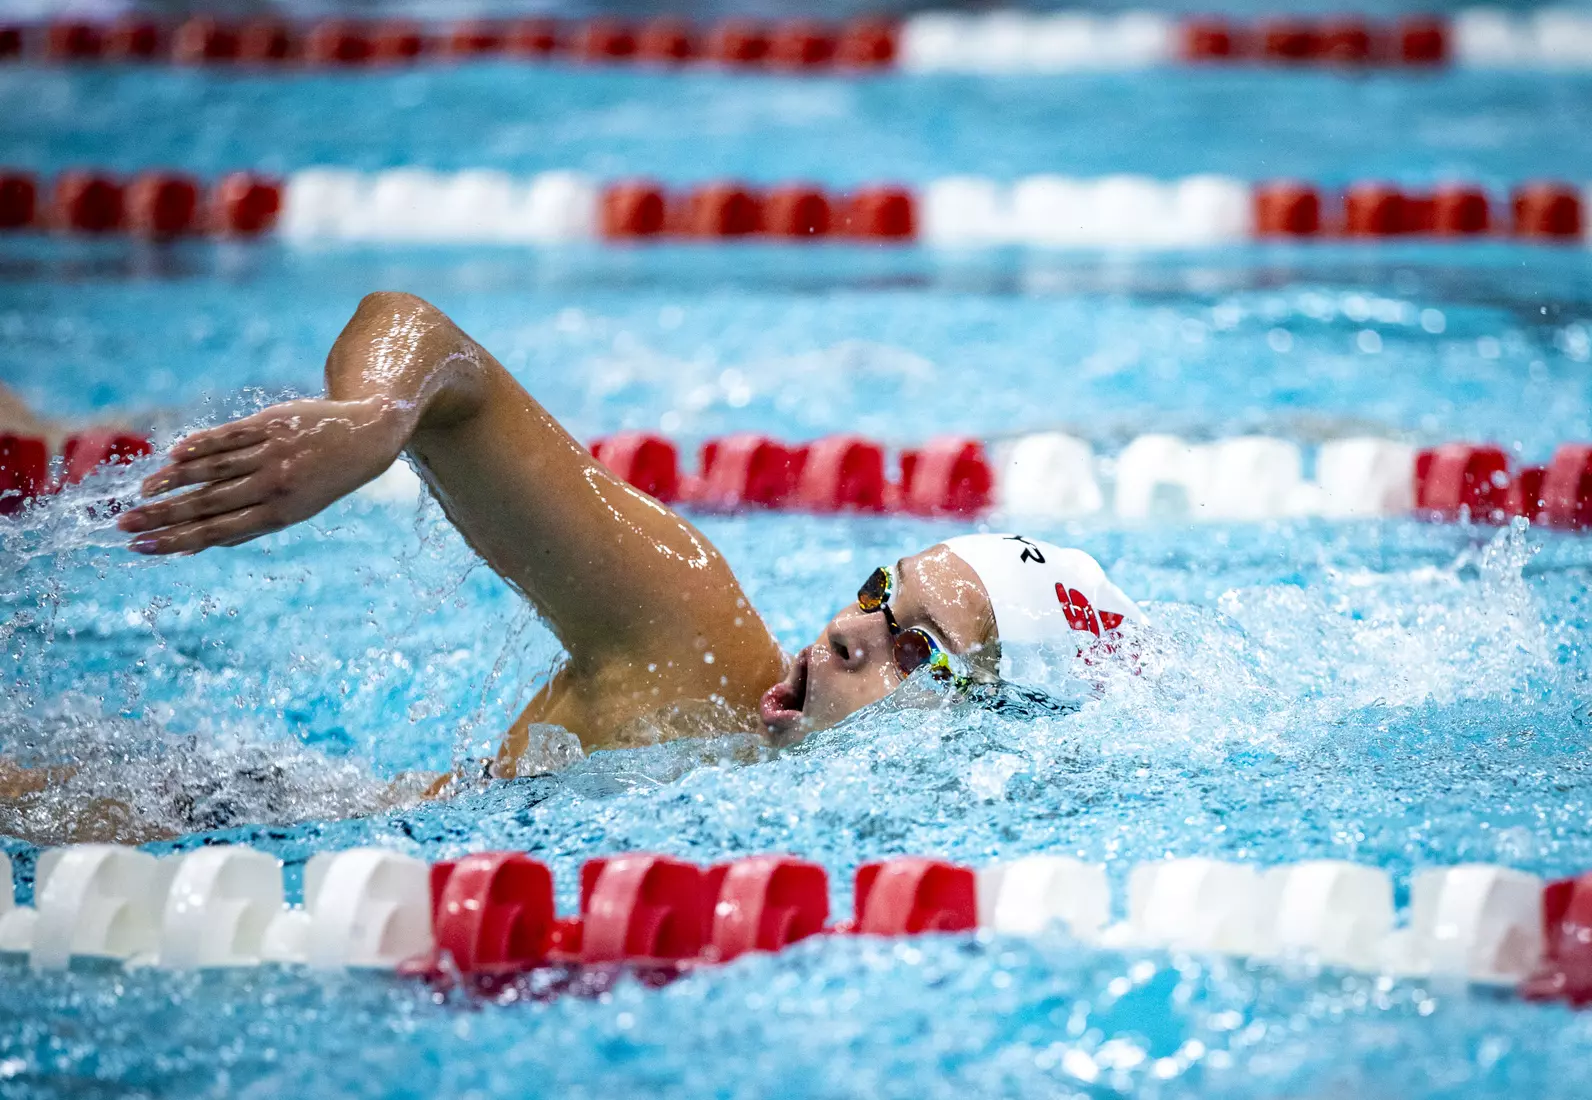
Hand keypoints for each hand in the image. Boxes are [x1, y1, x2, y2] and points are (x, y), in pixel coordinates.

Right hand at [117, 397, 405, 554]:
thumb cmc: (320, 480)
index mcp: (279, 513)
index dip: (175, 540)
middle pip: (207, 503)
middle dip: (162, 516)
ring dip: (172, 481)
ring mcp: (272, 452)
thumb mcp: (292, 511)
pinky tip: (173, 454)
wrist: (365, 437)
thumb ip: (245, 526)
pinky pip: (230, 435)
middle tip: (123, 525)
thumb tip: (196, 548)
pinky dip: (200, 445)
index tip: (140, 547)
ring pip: (214, 468)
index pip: (216, 530)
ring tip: (142, 492)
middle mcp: (273, 484)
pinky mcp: (270, 423)